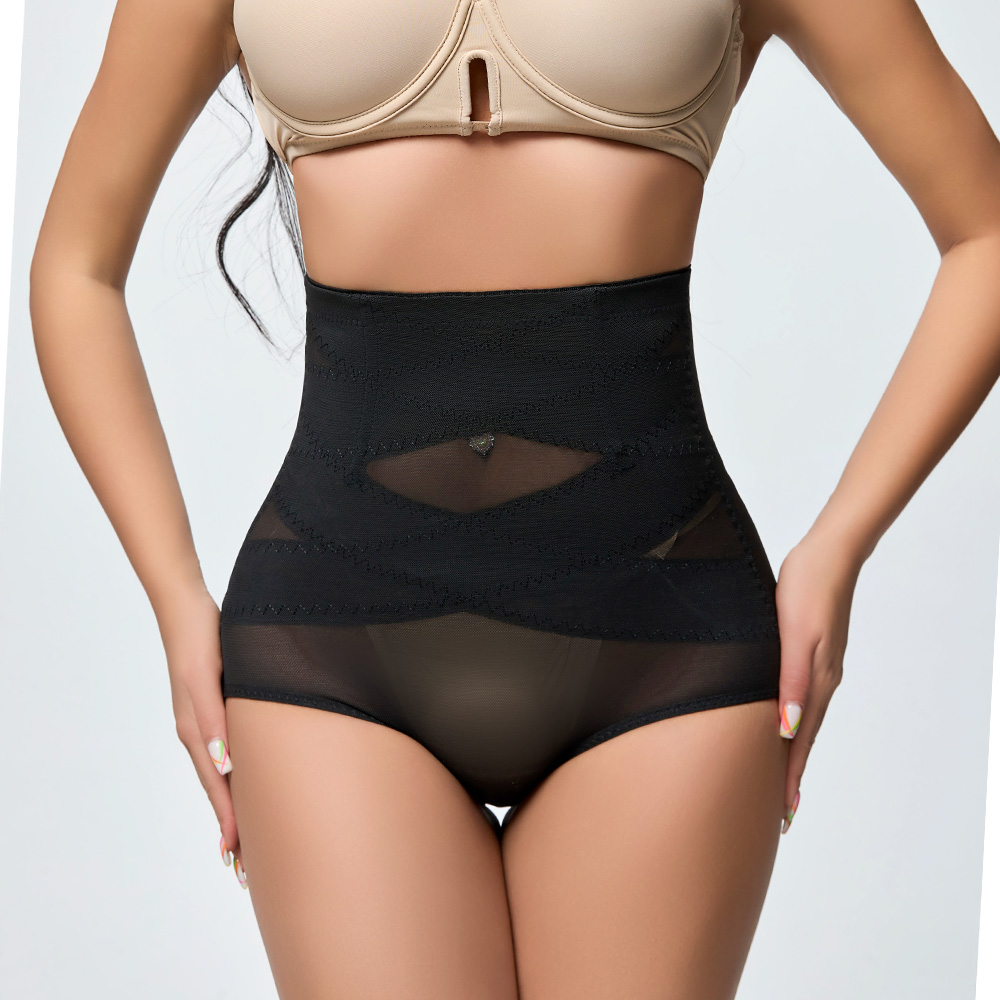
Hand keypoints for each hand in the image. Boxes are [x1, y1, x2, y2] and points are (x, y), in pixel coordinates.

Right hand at [154, 584, 245, 887]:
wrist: (188, 608)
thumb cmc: (202, 640)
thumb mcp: (208, 678)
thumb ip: (214, 718)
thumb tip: (224, 763)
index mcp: (198, 732)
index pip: (218, 789)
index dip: (231, 823)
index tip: (238, 859)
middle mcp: (200, 734)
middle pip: (219, 790)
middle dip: (233, 827)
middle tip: (246, 866)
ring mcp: (205, 723)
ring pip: (223, 776)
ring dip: (235, 807)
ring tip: (247, 838)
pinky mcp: (214, 708)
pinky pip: (226, 755)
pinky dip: (235, 779)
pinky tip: (245, 782)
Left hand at [774, 528, 861, 832]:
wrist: (827, 556)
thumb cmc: (804, 591)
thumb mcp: (794, 636)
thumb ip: (789, 681)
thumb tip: (786, 729)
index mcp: (815, 681)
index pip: (800, 740)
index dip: (789, 776)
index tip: (783, 813)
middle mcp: (821, 680)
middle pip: (804, 737)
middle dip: (791, 774)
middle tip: (782, 811)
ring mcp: (821, 667)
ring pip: (804, 720)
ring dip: (793, 750)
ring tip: (782, 777)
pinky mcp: (815, 653)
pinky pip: (804, 699)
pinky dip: (795, 721)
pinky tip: (786, 723)